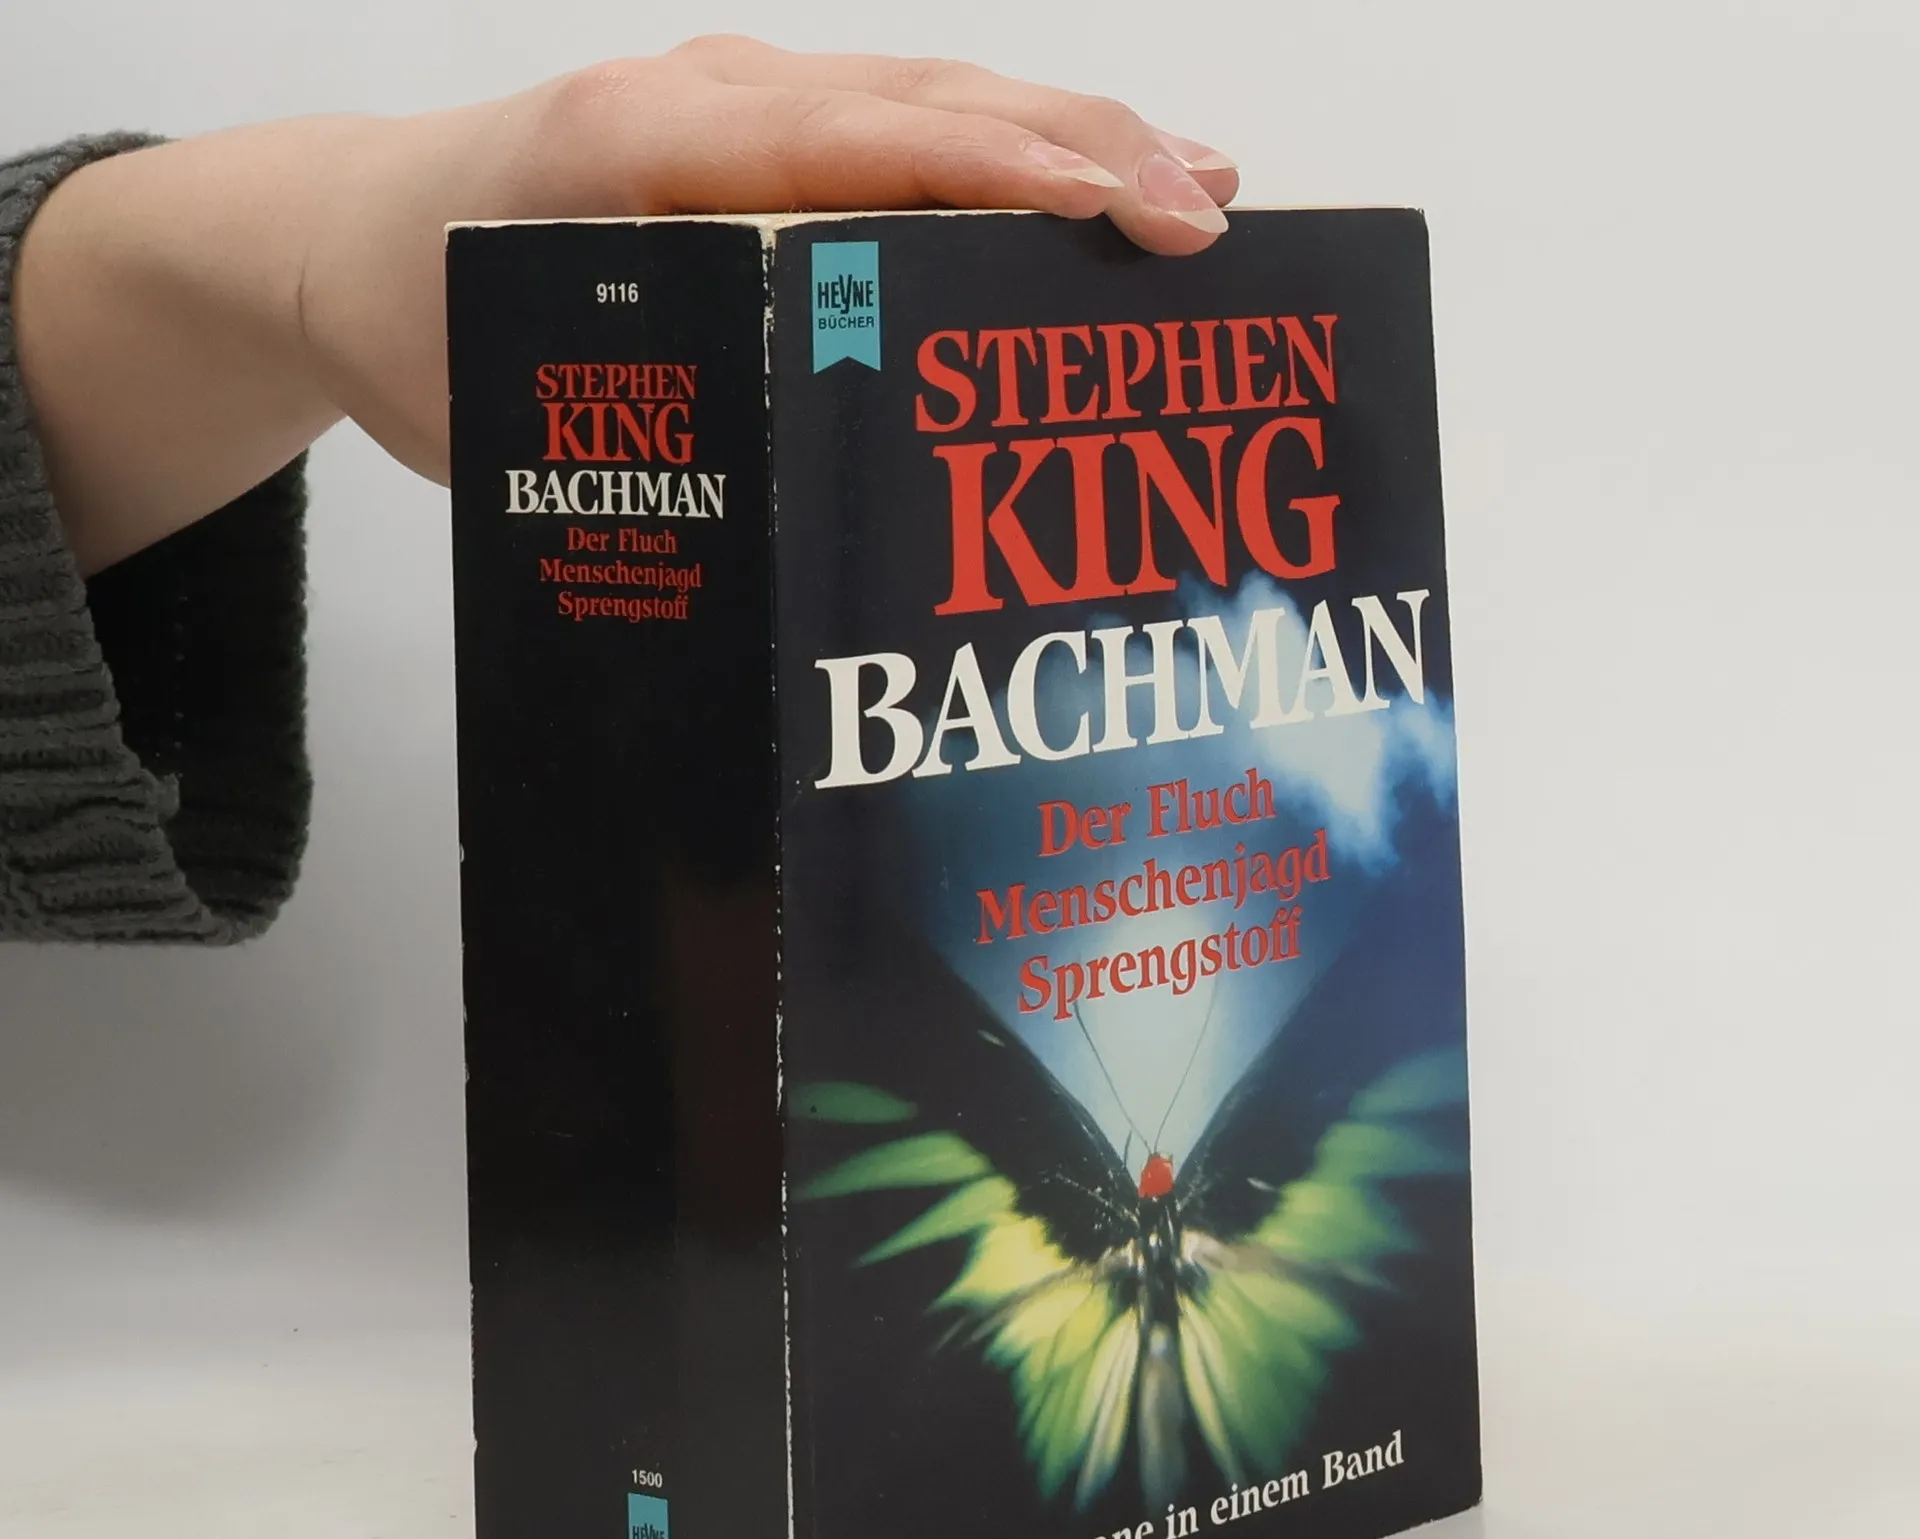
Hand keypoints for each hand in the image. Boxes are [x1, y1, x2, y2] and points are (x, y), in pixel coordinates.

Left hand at [17, 38, 1238, 571]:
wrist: (350, 240)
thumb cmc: (428, 323)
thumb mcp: (525, 403)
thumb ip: (658, 440)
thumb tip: (810, 541)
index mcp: (649, 141)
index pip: (859, 144)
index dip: (996, 177)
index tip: (1111, 218)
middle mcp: (713, 97)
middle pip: (932, 100)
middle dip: (1085, 152)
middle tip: (1211, 219)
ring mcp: (743, 101)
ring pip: (937, 99)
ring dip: (1074, 139)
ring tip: (1198, 190)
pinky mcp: (760, 129)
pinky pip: (904, 123)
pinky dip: (1008, 153)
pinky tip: (1086, 197)